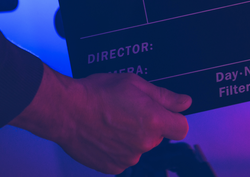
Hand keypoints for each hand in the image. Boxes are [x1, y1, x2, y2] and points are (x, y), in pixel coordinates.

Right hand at [10, 65, 191, 173]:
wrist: (65, 110)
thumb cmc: (95, 93)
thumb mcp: (134, 83)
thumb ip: (164, 96)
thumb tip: (184, 102)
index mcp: (154, 121)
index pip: (182, 128)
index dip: (173, 119)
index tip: (163, 113)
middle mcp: (144, 143)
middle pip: (158, 137)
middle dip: (148, 125)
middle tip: (127, 110)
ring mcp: (129, 157)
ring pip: (139, 147)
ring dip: (131, 137)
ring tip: (112, 121)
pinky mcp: (113, 167)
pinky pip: (123, 158)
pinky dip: (117, 148)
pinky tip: (105, 134)